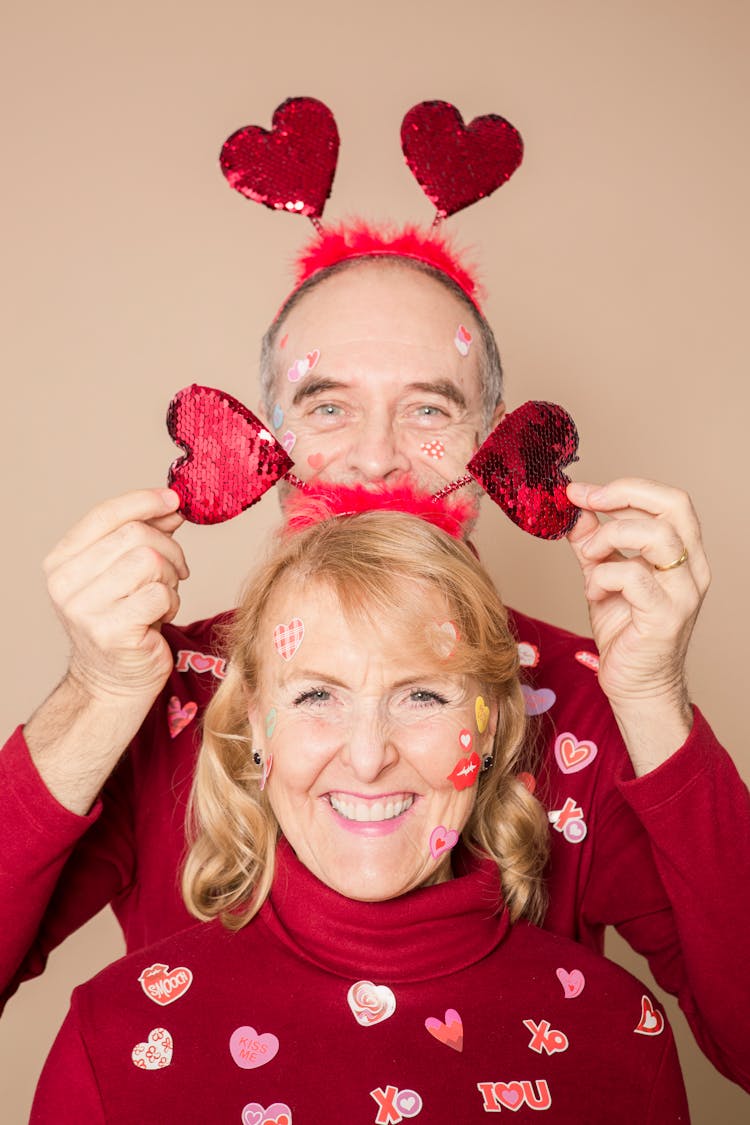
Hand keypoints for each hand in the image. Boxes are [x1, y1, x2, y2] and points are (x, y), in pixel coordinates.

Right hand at [43, 489, 187, 704]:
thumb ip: (140, 535)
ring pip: (149, 562)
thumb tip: (170, 505)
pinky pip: (160, 594)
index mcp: (61, 561)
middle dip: (168, 548)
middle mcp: (65, 583)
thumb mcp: (122, 571)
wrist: (113, 680)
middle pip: (134, 535)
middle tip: (176, 570)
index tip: (174, 501)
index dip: (144, 501)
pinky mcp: (112, 632)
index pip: (104, 515)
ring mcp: (86, 609)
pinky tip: (160, 617)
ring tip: (163, 596)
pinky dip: (172, 603)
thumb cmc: (123, 620)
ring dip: (170, 578)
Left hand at [566, 478, 709, 732]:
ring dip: (608, 538)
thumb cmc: (624, 631)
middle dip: (622, 497)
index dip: (626, 487)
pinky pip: (634, 577)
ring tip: (588, 560)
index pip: (670, 500)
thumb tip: (575, 508)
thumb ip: (593, 542)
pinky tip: (593, 593)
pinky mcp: (666, 617)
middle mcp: (692, 568)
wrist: (635, 685)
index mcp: (684, 552)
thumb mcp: (603, 575)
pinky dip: (603, 577)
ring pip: (656, 536)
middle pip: (673, 506)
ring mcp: (684, 592)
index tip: (583, 491)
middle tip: (583, 504)